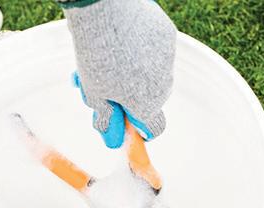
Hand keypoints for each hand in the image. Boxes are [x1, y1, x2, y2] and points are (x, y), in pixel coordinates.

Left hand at [63, 0, 176, 147]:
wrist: (104, 12)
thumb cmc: (97, 56)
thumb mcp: (95, 94)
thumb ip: (106, 118)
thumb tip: (112, 140)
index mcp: (146, 104)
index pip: (153, 128)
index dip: (139, 130)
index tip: (126, 123)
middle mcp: (163, 84)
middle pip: (150, 100)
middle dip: (130, 97)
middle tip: (104, 86)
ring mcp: (168, 59)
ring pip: (152, 75)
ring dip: (133, 73)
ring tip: (107, 58)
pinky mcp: (167, 35)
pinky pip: (156, 51)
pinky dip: (141, 50)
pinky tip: (120, 39)